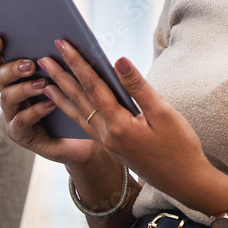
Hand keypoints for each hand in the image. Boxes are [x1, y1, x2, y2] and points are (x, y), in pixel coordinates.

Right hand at [0, 35, 99, 167]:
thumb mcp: (68, 76)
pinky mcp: (20, 133)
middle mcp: (10, 94)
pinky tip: (51, 104)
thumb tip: (65, 35)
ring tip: (43, 84)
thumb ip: (61, 58)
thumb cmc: (75, 100)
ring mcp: (12, 114)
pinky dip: (35, 110)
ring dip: (24, 88)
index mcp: (17, 77)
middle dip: (12, 68)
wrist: (82, 134)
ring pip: (7, 97)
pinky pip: (21, 121)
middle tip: (30, 65)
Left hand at [41, 40, 227, 213]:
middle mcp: (106, 135)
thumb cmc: (179, 146)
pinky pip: (84, 125)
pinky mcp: (111, 148)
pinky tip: (67, 104)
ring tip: (45, 80)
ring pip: (78, 114)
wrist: (184, 182)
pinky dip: (72, 111)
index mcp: (118, 125)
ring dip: (61, 94)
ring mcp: (107, 144)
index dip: (78, 63)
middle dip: (61, 76)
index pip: (93, 86)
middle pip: (79, 99)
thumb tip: (118, 60)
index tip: (63, 45)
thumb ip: (138, 87)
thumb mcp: (163, 113)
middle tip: (42, 58)